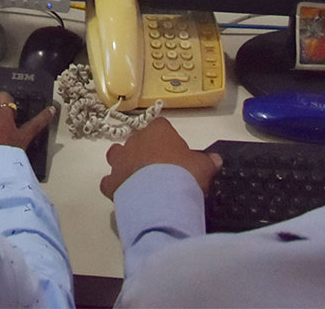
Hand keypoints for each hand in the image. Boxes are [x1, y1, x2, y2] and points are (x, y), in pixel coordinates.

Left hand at [99, 117, 220, 199]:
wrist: (162, 199)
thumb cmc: (183, 175)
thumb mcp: (202, 166)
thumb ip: (207, 161)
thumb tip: (215, 159)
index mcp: (157, 131)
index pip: (160, 127)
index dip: (168, 140)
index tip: (176, 155)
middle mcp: (134, 141)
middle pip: (138, 140)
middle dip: (145, 151)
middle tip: (159, 169)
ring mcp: (120, 161)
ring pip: (117, 155)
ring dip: (125, 162)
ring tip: (138, 178)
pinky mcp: (110, 182)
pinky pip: (109, 181)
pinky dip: (115, 186)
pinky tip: (125, 194)